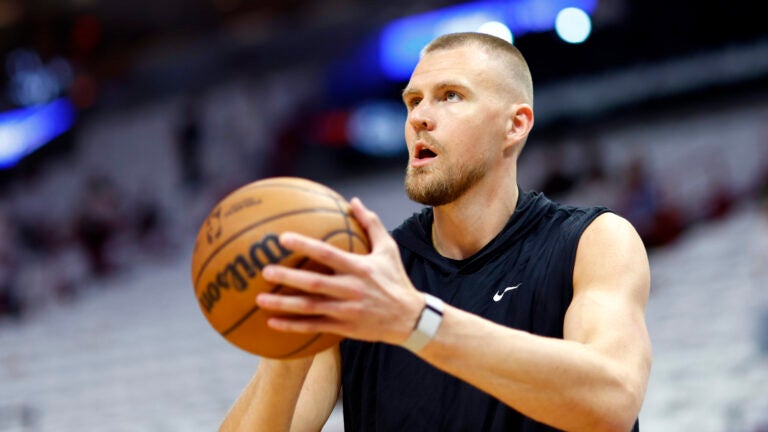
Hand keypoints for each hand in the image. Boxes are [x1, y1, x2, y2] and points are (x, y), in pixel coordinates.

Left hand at [256, 198, 424, 345]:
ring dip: (284, 303)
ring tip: (260, 298)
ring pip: (310, 308)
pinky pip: (314, 327)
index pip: (328, 254)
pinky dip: (293, 326)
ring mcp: (347, 311)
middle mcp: (352, 290)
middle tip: (265, 270)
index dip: (305, 245)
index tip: (283, 238)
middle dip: (289, 276)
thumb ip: (371, 224)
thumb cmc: (395, 279)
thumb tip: (353, 200)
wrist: (409, 318)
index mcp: (360, 268)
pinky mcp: (344, 328)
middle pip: (315, 283)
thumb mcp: (388, 249)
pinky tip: (272, 322)